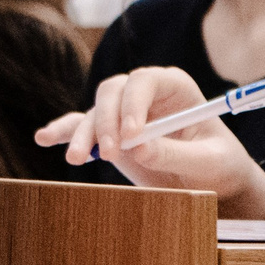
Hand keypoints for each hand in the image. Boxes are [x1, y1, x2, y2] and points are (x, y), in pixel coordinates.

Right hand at [35, 65, 264, 216]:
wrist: (214, 183)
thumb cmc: (220, 166)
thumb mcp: (208, 162)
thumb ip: (175, 154)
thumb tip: (138, 147)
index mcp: (175, 88)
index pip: (145, 81)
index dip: (133, 103)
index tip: (132, 135)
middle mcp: (146, 95)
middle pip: (113, 92)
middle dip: (106, 121)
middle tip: (110, 155)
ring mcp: (124, 113)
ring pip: (94, 112)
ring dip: (82, 134)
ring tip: (76, 159)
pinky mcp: (109, 134)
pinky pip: (82, 127)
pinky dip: (63, 132)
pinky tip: (44, 138)